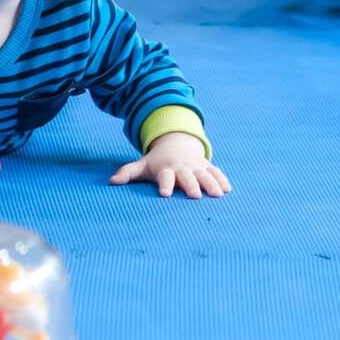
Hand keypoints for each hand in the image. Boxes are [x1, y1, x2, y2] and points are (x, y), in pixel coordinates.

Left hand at [110, 132, 230, 197]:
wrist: (176, 143)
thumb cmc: (157, 161)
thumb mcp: (142, 165)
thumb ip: (127, 173)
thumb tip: (111, 181)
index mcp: (166, 169)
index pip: (164, 177)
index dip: (165, 185)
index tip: (164, 194)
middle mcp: (182, 168)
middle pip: (187, 177)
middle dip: (191, 185)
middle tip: (194, 196)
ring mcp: (196, 166)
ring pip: (205, 174)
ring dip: (211, 184)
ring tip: (217, 195)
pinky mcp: (207, 166)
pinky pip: (216, 172)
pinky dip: (222, 179)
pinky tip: (228, 190)